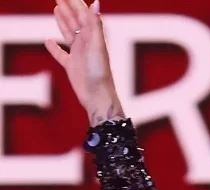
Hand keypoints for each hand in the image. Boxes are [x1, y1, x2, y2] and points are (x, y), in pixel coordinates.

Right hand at [45, 0, 123, 123]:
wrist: (98, 97)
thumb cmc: (100, 73)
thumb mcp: (97, 46)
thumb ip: (95, 24)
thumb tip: (96, 2)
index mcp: (93, 36)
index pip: (82, 14)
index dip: (74, 2)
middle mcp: (86, 43)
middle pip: (75, 20)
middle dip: (67, 6)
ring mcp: (78, 54)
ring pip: (68, 33)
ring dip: (62, 20)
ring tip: (56, 8)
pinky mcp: (72, 67)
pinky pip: (61, 54)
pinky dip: (54, 48)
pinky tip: (47, 41)